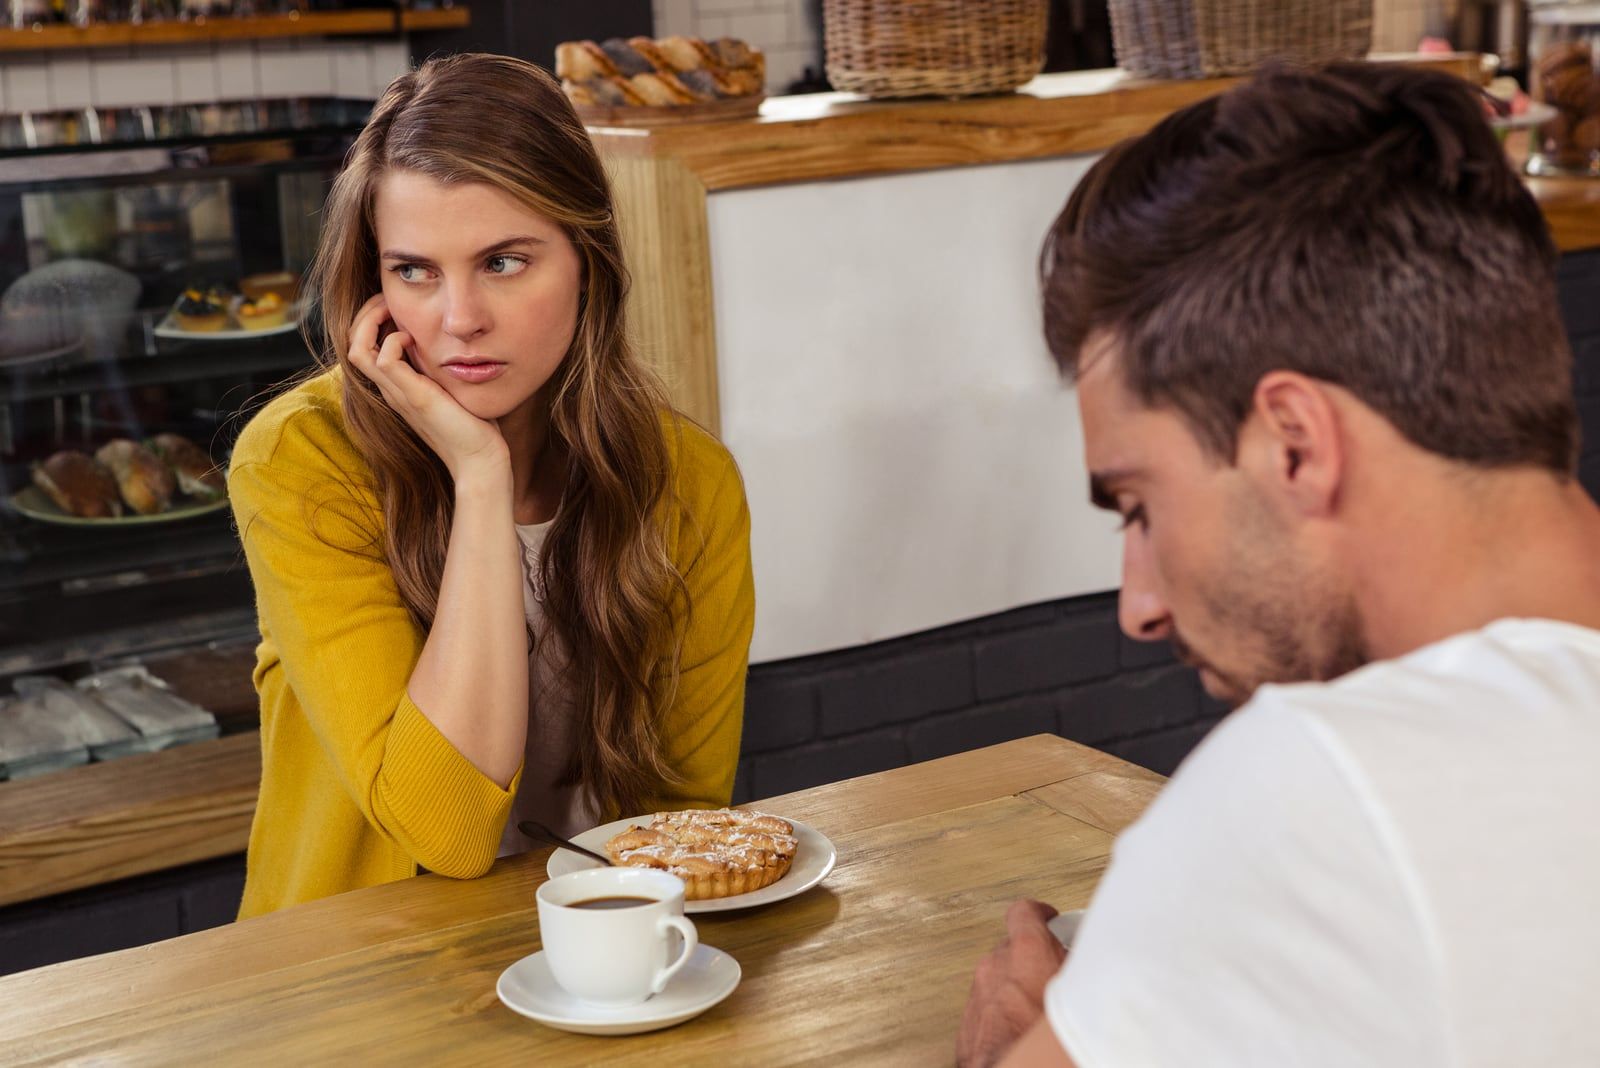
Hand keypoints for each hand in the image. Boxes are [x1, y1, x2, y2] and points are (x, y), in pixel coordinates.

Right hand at [346, 294, 507, 480]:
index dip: (369, 320)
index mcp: (396, 386)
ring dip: (371, 320)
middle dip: (365, 313)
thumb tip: (448, 340)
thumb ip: (440, 366)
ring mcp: (398, 394)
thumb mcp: (451, 386)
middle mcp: (390, 389)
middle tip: (387, 299)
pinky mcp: (414, 397)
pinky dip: (393, 340)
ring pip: (357, 348)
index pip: (362, 345)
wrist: (480, 459)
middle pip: (351, 342)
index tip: (394, 304)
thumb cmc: (473, 425)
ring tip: (393, 309)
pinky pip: (384, 359)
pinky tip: (415, 338)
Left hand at [957, 900, 1068, 1067]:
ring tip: (1040, 1007)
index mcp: (1025, 950)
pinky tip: (1022, 1028)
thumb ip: (1076, 961)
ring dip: (1016, 989)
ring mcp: (979, 994)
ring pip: (998, 980)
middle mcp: (996, 966)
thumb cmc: (1047, 1035)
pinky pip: (987, 1008)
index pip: (1024, 912)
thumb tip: (1088, 955)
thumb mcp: (1081, 987)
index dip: (1038, 914)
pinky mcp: (969, 1023)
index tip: (1047, 918)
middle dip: (1032, 958)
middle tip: (1053, 973)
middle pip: (1012, 948)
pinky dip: (1002, 1013)